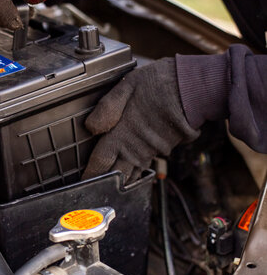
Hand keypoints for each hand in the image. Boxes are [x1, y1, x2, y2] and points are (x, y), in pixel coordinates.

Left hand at [82, 58, 199, 181]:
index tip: (82, 181)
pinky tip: (130, 171)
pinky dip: (135, 172)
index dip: (91, 173)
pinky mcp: (163, 148)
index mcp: (121, 133)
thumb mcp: (126, 87)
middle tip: (92, 189)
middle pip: (116, 174)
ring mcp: (150, 150)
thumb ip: (106, 108)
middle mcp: (135, 147)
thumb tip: (90, 127)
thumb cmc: (159, 84)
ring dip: (120, 180)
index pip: (101, 161)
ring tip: (109, 185)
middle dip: (103, 183)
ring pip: (131, 173)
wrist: (193, 88)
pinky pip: (145, 166)